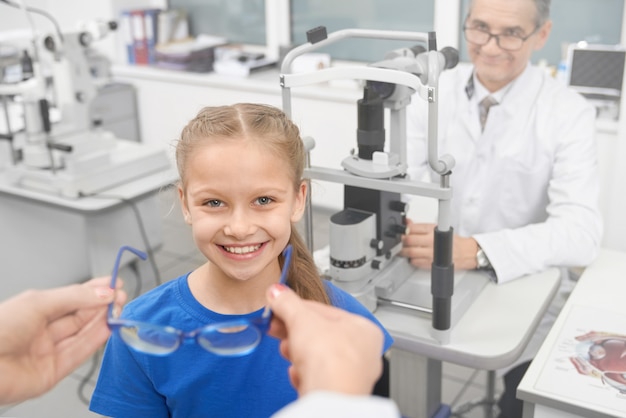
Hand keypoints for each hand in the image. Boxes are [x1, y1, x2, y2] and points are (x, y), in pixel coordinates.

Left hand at [0, 277, 126, 404]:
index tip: (114, 283)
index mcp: (36, 311)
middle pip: (80, 316)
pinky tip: (108, 327)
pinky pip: (80, 354)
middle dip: (102, 304)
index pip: (73, 298)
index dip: (95, 290)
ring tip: (118, 309)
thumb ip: (75, 297)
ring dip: (103, 321)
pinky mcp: (54, 372)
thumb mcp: (39, 302)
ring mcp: (49, 352)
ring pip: (83, 334)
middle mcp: (43, 331)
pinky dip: (97, 340)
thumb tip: (103, 293)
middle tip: (120, 295)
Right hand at [265, 284, 382, 396]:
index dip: (298, 308)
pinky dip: (304, 374)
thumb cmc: (331, 358)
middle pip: (320, 335)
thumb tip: (277, 293)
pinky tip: (299, 373)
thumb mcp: (302, 319)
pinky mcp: (338, 394)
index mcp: (363, 329)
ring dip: (297, 354)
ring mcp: (352, 375)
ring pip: (317, 358)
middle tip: (277, 328)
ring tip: (288, 351)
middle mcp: (363, 353)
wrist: (329, 397)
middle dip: (295, 333)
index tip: (279, 307)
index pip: (325, 311)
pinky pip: (316, 379)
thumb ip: (287, 303)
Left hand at [400, 220, 478, 269]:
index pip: (412, 228)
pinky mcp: (431, 264)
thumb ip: (420, 226)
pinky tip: (412, 256)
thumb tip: (407, 222)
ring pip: (410, 252)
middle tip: (399, 241)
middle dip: (401, 240)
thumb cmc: (452, 241)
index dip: (403, 230)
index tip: (400, 231)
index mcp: (433, 230)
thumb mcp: (436, 228)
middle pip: (409, 240)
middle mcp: (432, 241)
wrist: (466, 252)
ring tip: (402, 249)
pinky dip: (411, 259)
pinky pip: (415, 262)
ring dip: (403, 251)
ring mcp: (431, 253)